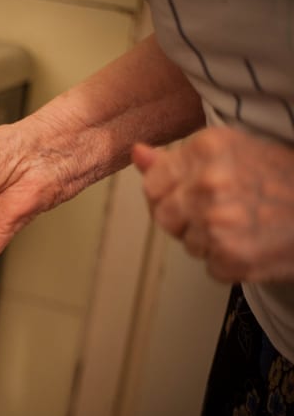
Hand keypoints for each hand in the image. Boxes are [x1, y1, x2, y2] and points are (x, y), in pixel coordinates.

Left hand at [132, 126, 293, 282]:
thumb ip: (176, 157)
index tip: (192, 193)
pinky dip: (227, 261)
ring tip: (245, 224)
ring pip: (186, 243)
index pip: (152, 184)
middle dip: (185, 218)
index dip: (168, 193)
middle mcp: (209, 184)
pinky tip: (253, 243)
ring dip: (208, 240)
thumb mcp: (229, 151)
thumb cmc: (282, 177)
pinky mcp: (232, 258)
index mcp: (207, 149)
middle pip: (164, 216)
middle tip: (223, 211)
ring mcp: (219, 224)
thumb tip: (137, 154)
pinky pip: (209, 266)